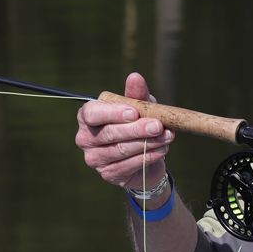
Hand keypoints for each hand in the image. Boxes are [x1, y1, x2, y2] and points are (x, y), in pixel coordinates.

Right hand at [75, 72, 175, 189]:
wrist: (145, 157)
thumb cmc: (138, 125)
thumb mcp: (141, 108)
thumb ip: (136, 94)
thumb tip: (135, 77)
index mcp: (88, 116)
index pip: (92, 113)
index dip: (112, 113)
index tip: (134, 112)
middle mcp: (85, 138)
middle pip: (109, 133)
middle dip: (137, 129)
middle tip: (158, 126)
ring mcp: (94, 158)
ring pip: (121, 150)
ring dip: (147, 143)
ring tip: (167, 136)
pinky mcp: (107, 174)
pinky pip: (129, 165)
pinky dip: (148, 157)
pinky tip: (162, 150)